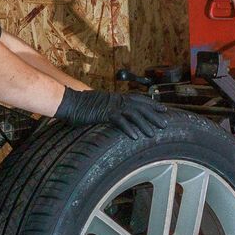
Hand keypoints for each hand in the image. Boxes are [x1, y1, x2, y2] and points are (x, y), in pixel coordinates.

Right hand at [55, 89, 171, 141]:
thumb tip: (117, 115)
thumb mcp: (100, 106)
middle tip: (165, 123)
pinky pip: (120, 121)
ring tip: (153, 133)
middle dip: (154, 114)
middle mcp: (116, 100)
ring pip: (133, 114)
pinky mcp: (104, 113)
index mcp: (116, 97)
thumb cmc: (82, 106)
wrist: (68, 102)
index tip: (163, 109)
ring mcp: (111, 106)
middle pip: (140, 106)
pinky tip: (135, 137)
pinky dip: (128, 129)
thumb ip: (110, 109)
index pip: (139, 99)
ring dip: (145, 124)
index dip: (152, 104)